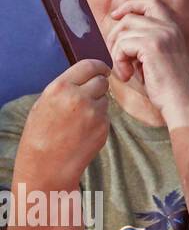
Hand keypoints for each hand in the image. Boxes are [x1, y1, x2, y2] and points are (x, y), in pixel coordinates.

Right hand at [15, 60, 111, 188]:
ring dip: (97, 104)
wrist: (46, 164)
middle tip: (87, 98)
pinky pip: (106, 115)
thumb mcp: (45, 103)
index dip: (99, 67)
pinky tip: (83, 131)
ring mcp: (94, 112)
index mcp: (60, 87)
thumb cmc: (41, 133)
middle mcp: (78, 97)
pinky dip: (99, 119)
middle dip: (98, 86)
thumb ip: (67, 87)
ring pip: (105, 98)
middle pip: (101, 81)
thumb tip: (88, 75)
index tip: (103, 70)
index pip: (89, 65)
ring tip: (79, 119)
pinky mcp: (104, 126)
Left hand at [102, 0, 188, 119]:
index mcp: (173, 28)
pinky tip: (128, 75)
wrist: (182, 101)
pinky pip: (122, 45)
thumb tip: (119, 32)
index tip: (116, 16)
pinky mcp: (152, 46)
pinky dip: (119, 61)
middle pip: (130, 17)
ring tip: (125, 71)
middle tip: (116, 57)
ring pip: (123, 32)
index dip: (130, 5)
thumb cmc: (168, 85)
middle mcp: (169, 28)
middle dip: (115, 36)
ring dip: (117, 53)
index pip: (151, 2)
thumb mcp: (157, 57)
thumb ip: (144, 41)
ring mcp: (162, 35)